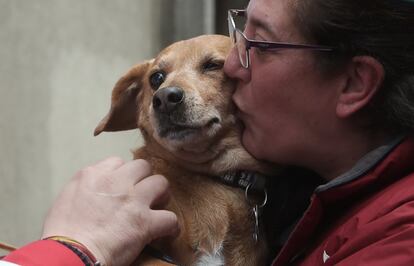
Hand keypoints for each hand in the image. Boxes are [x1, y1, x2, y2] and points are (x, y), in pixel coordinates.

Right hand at [42, 157, 178, 265]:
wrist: (70, 253)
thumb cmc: (62, 233)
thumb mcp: (66, 197)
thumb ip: (85, 187)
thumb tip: (95, 191)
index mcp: (93, 175)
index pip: (117, 162)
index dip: (122, 174)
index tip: (122, 186)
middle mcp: (116, 182)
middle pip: (142, 166)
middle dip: (144, 179)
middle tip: (143, 193)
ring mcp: (133, 200)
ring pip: (161, 183)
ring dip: (161, 195)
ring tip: (158, 206)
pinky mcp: (145, 222)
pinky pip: (170, 218)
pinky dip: (170, 226)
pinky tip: (166, 232)